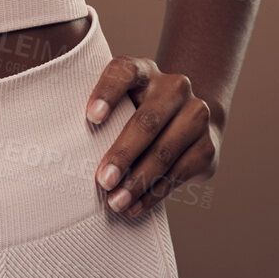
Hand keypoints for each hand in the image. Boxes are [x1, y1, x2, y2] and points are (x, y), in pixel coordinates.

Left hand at [84, 58, 220, 217]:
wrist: (191, 120)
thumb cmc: (138, 113)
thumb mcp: (122, 103)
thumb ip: (103, 115)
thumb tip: (70, 153)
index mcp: (145, 71)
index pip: (124, 72)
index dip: (108, 92)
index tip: (92, 117)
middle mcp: (175, 87)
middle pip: (148, 120)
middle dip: (123, 154)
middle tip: (102, 181)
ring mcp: (196, 114)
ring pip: (164, 151)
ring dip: (138, 182)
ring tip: (116, 202)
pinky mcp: (208, 146)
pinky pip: (178, 174)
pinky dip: (153, 194)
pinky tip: (135, 206)